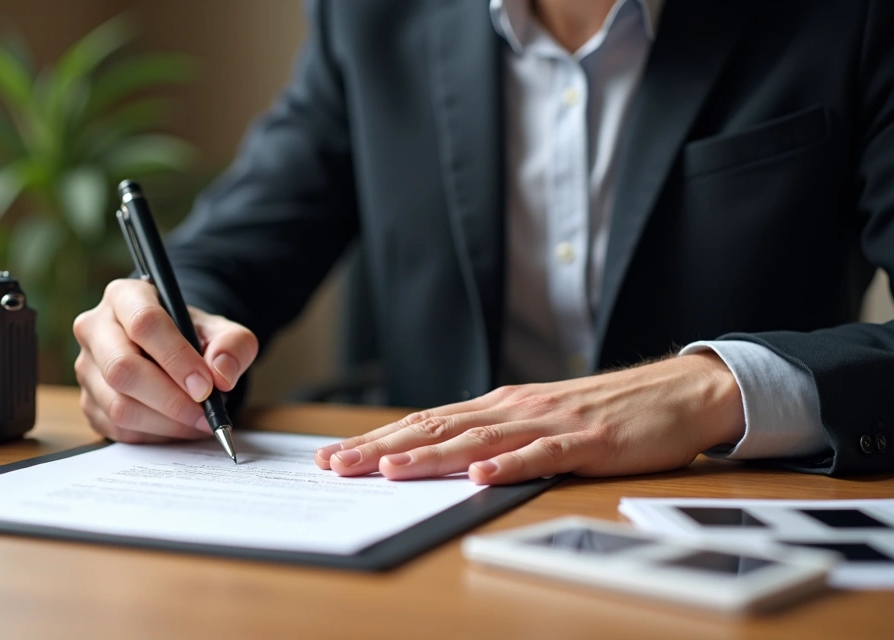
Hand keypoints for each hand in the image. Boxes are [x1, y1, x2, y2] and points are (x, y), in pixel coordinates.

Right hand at [74, 279, 257, 442]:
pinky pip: (118, 429)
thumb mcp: (221, 331)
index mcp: (125, 296)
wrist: (170, 351)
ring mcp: (86, 367)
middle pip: (123, 368)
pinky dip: (154, 435)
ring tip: (198, 421)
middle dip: (170, 399)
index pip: (144, 323)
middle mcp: (95, 328)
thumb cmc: (191, 336)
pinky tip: (178, 426)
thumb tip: (221, 374)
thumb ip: (233, 345)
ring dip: (166, 422)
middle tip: (205, 413)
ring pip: (119, 405)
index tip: (206, 385)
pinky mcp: (88, 402)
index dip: (177, 358)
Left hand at [314, 353, 744, 483]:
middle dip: (382, 448)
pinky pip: (542, 456)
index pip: (425, 421)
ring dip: (431, 456)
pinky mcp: (587, 442)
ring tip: (389, 471)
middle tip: (336, 464)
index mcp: (499, 405)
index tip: (334, 456)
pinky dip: (509, 466)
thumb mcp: (538, 421)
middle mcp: (514, 408)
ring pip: (478, 441)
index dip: (376, 439)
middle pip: (437, 428)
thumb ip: (494, 436)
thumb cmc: (604, 412)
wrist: (675, 392)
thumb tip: (443, 457)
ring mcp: (549, 423)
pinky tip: (480, 477)